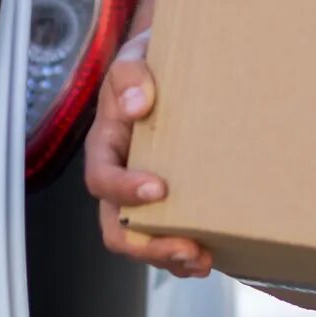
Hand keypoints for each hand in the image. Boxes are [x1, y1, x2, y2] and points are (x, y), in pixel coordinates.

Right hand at [82, 55, 213, 278]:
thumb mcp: (135, 57)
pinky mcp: (171, 203)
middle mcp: (121, 178)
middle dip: (149, 244)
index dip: (124, 190)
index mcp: (106, 146)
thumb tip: (137, 105)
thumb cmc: (150, 63)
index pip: (102, 178)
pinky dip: (188, 254)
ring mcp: (144, 196)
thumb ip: (131, 74)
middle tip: (186, 246)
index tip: (158, 188)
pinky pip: (170, 238)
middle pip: (118, 227)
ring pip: (144, 242)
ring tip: (203, 260)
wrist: (175, 65)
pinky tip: (213, 254)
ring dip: (171, 257)